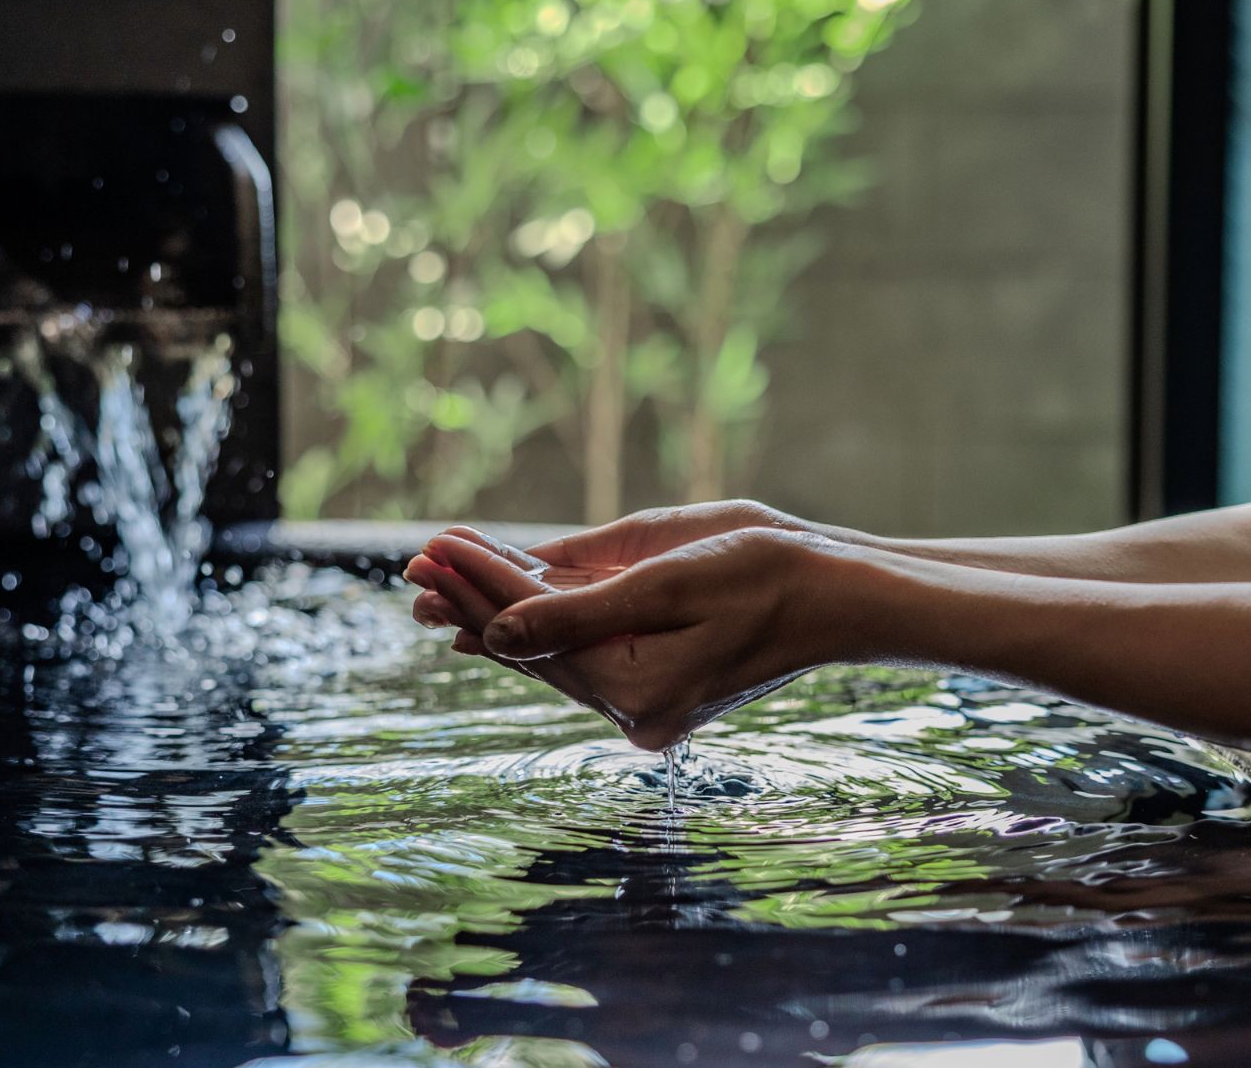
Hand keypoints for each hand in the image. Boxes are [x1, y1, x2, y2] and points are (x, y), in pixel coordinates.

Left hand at [405, 526, 840, 750]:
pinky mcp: (654, 676)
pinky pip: (580, 647)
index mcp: (635, 690)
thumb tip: (492, 634)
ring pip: (550, 647)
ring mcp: (643, 695)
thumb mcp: (667, 582)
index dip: (479, 584)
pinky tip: (495, 600)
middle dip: (473, 597)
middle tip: (412, 561)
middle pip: (533, 646)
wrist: (838, 592)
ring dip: (495, 607)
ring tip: (434, 575)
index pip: (532, 633)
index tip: (431, 544)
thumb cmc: (767, 573)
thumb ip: (577, 610)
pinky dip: (538, 617)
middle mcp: (632, 705)